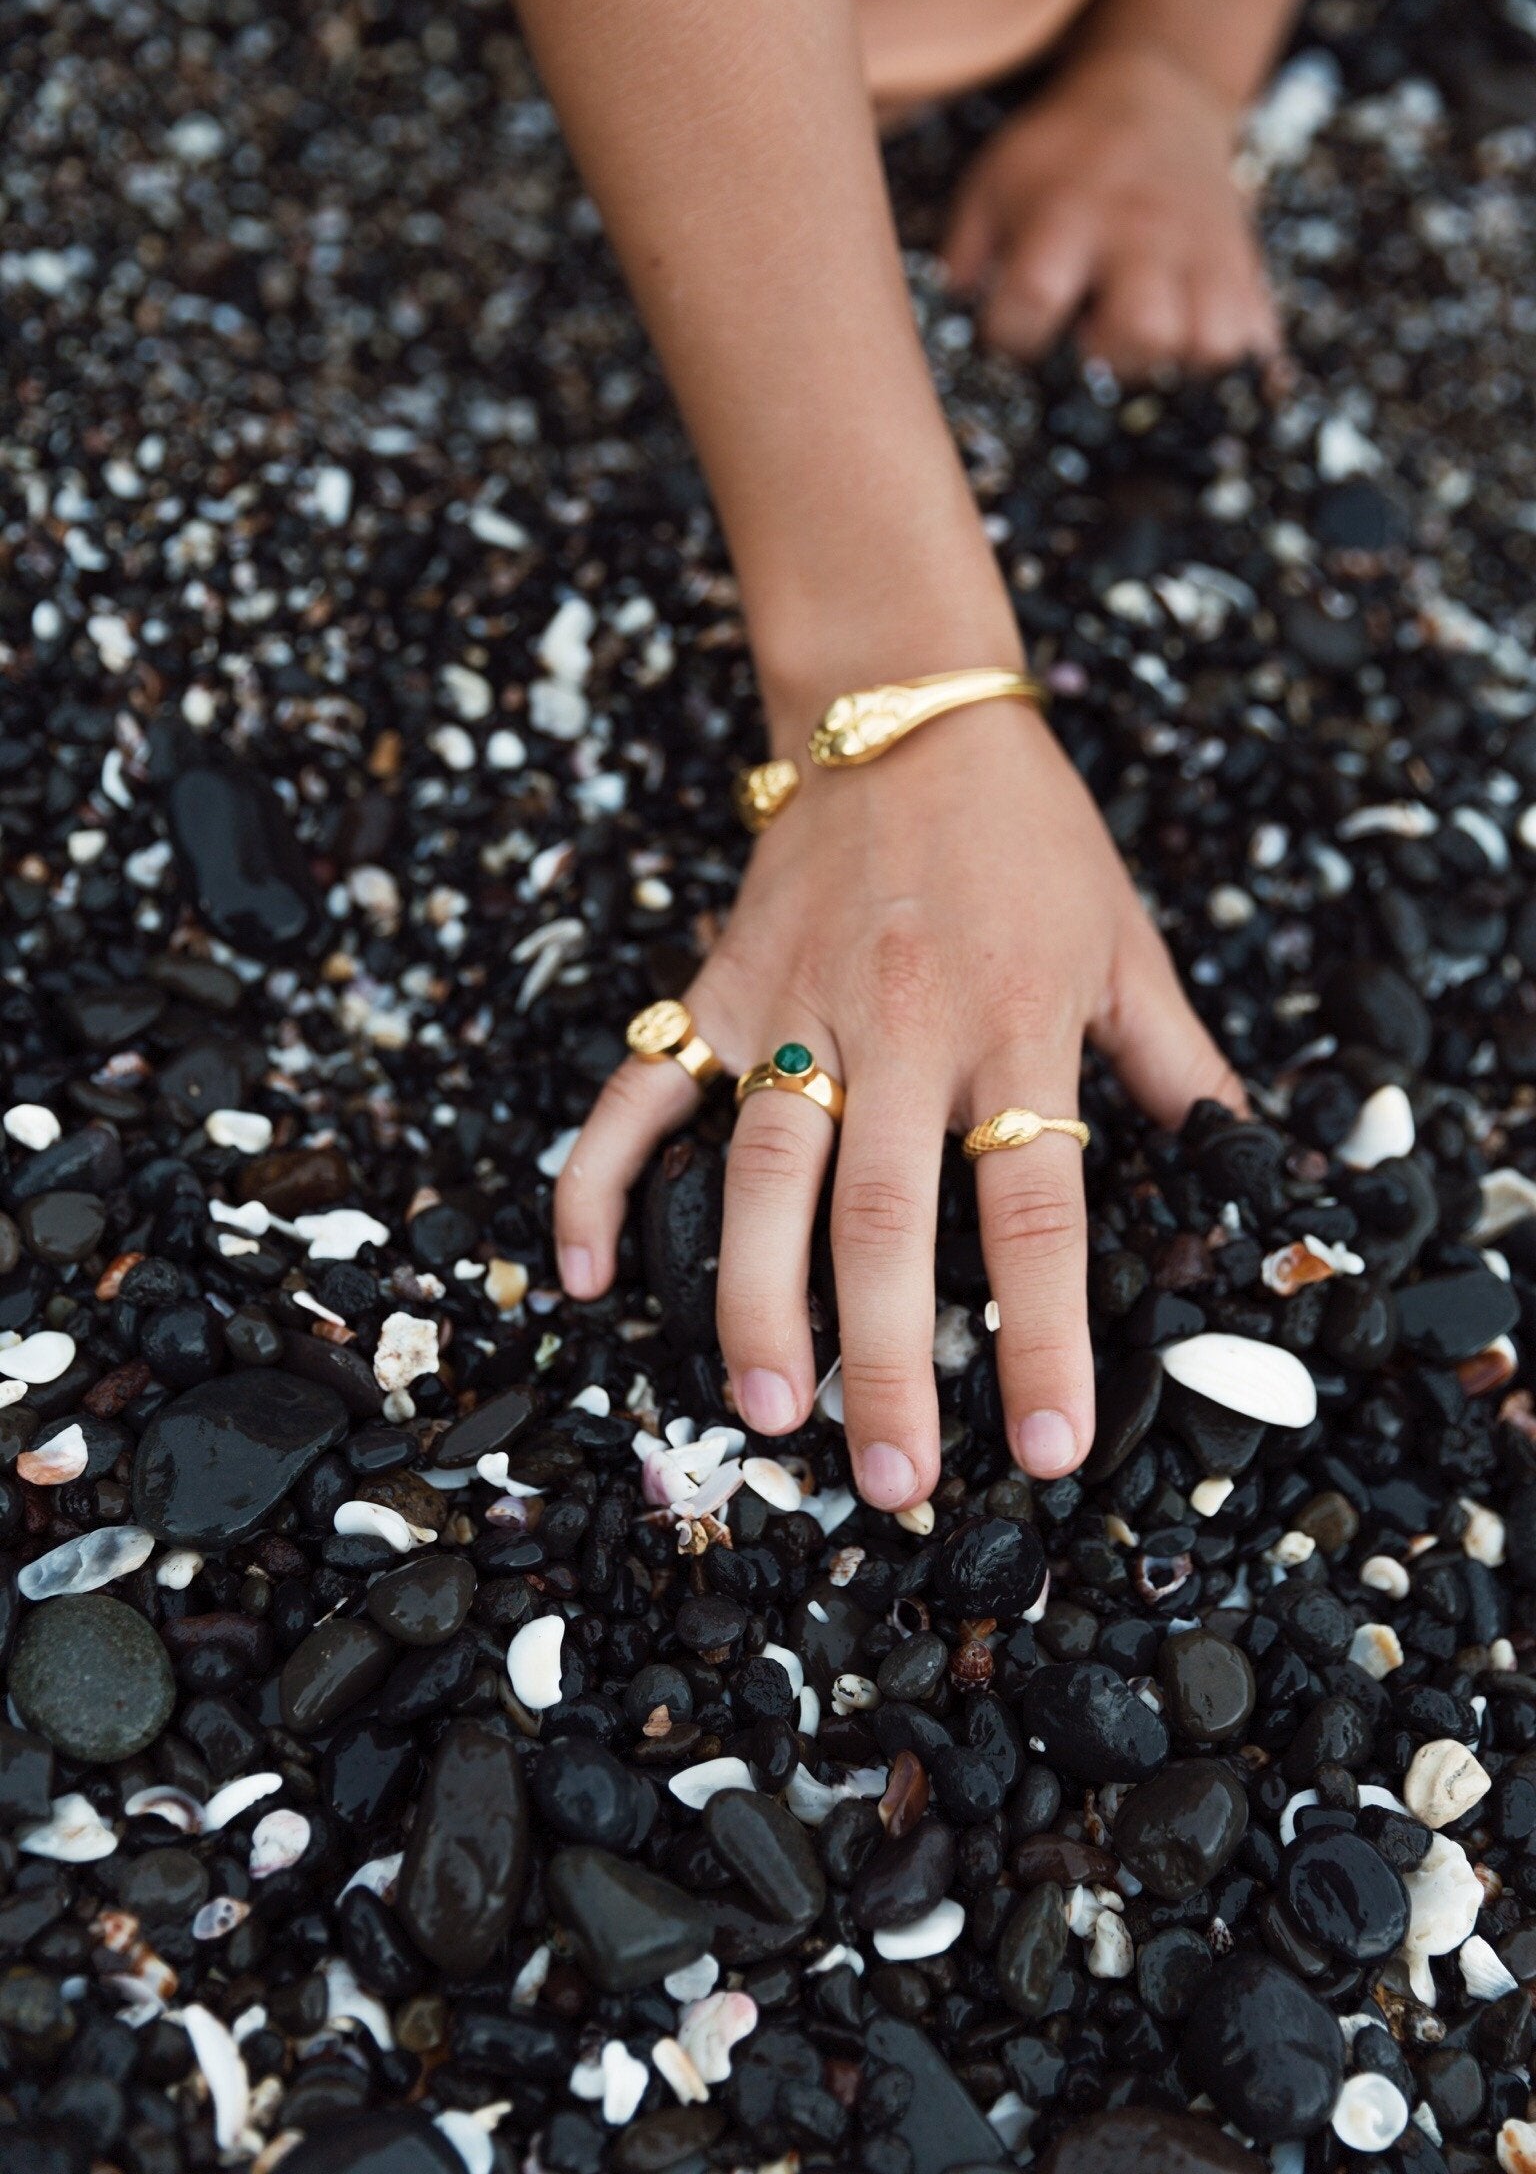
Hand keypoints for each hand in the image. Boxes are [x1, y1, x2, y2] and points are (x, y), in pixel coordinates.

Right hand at [555, 698, 1243, 1508]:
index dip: (1039, 1332)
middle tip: (888, 1477)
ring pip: (759, 1169)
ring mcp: (792, 1006)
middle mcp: (900, 1024)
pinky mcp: (714, 989)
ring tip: (764, 1412)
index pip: (1034, 1204)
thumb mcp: (1128, 942)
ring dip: (753, 1298)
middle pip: (884, 1215)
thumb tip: (1251, 1172)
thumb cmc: (1028, 837)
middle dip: (884, 1359)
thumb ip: (1181, 1066)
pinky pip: (638, 1093)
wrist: (905, 711)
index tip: (1043, 1444)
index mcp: (1016, 1022)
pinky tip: (585, 1278)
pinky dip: (597, 1181)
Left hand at [942, 43, 1279, 376]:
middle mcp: (1140, 233)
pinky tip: (1184, 331)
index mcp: (1067, 212)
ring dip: (1172, 357)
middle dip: (1111, 353)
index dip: (1013, 334)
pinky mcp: (1241, 263)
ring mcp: (1199, 249)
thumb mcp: (993, 181)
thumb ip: (965, 251)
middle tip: (1093, 333)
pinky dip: (1220, 349)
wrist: (1154, 97)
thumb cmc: (1061, 158)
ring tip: (1145, 333)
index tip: (1014, 328)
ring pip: (1208, 341)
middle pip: (1143, 330)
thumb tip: (955, 312)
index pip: (1032, 299)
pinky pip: (1250, 336)